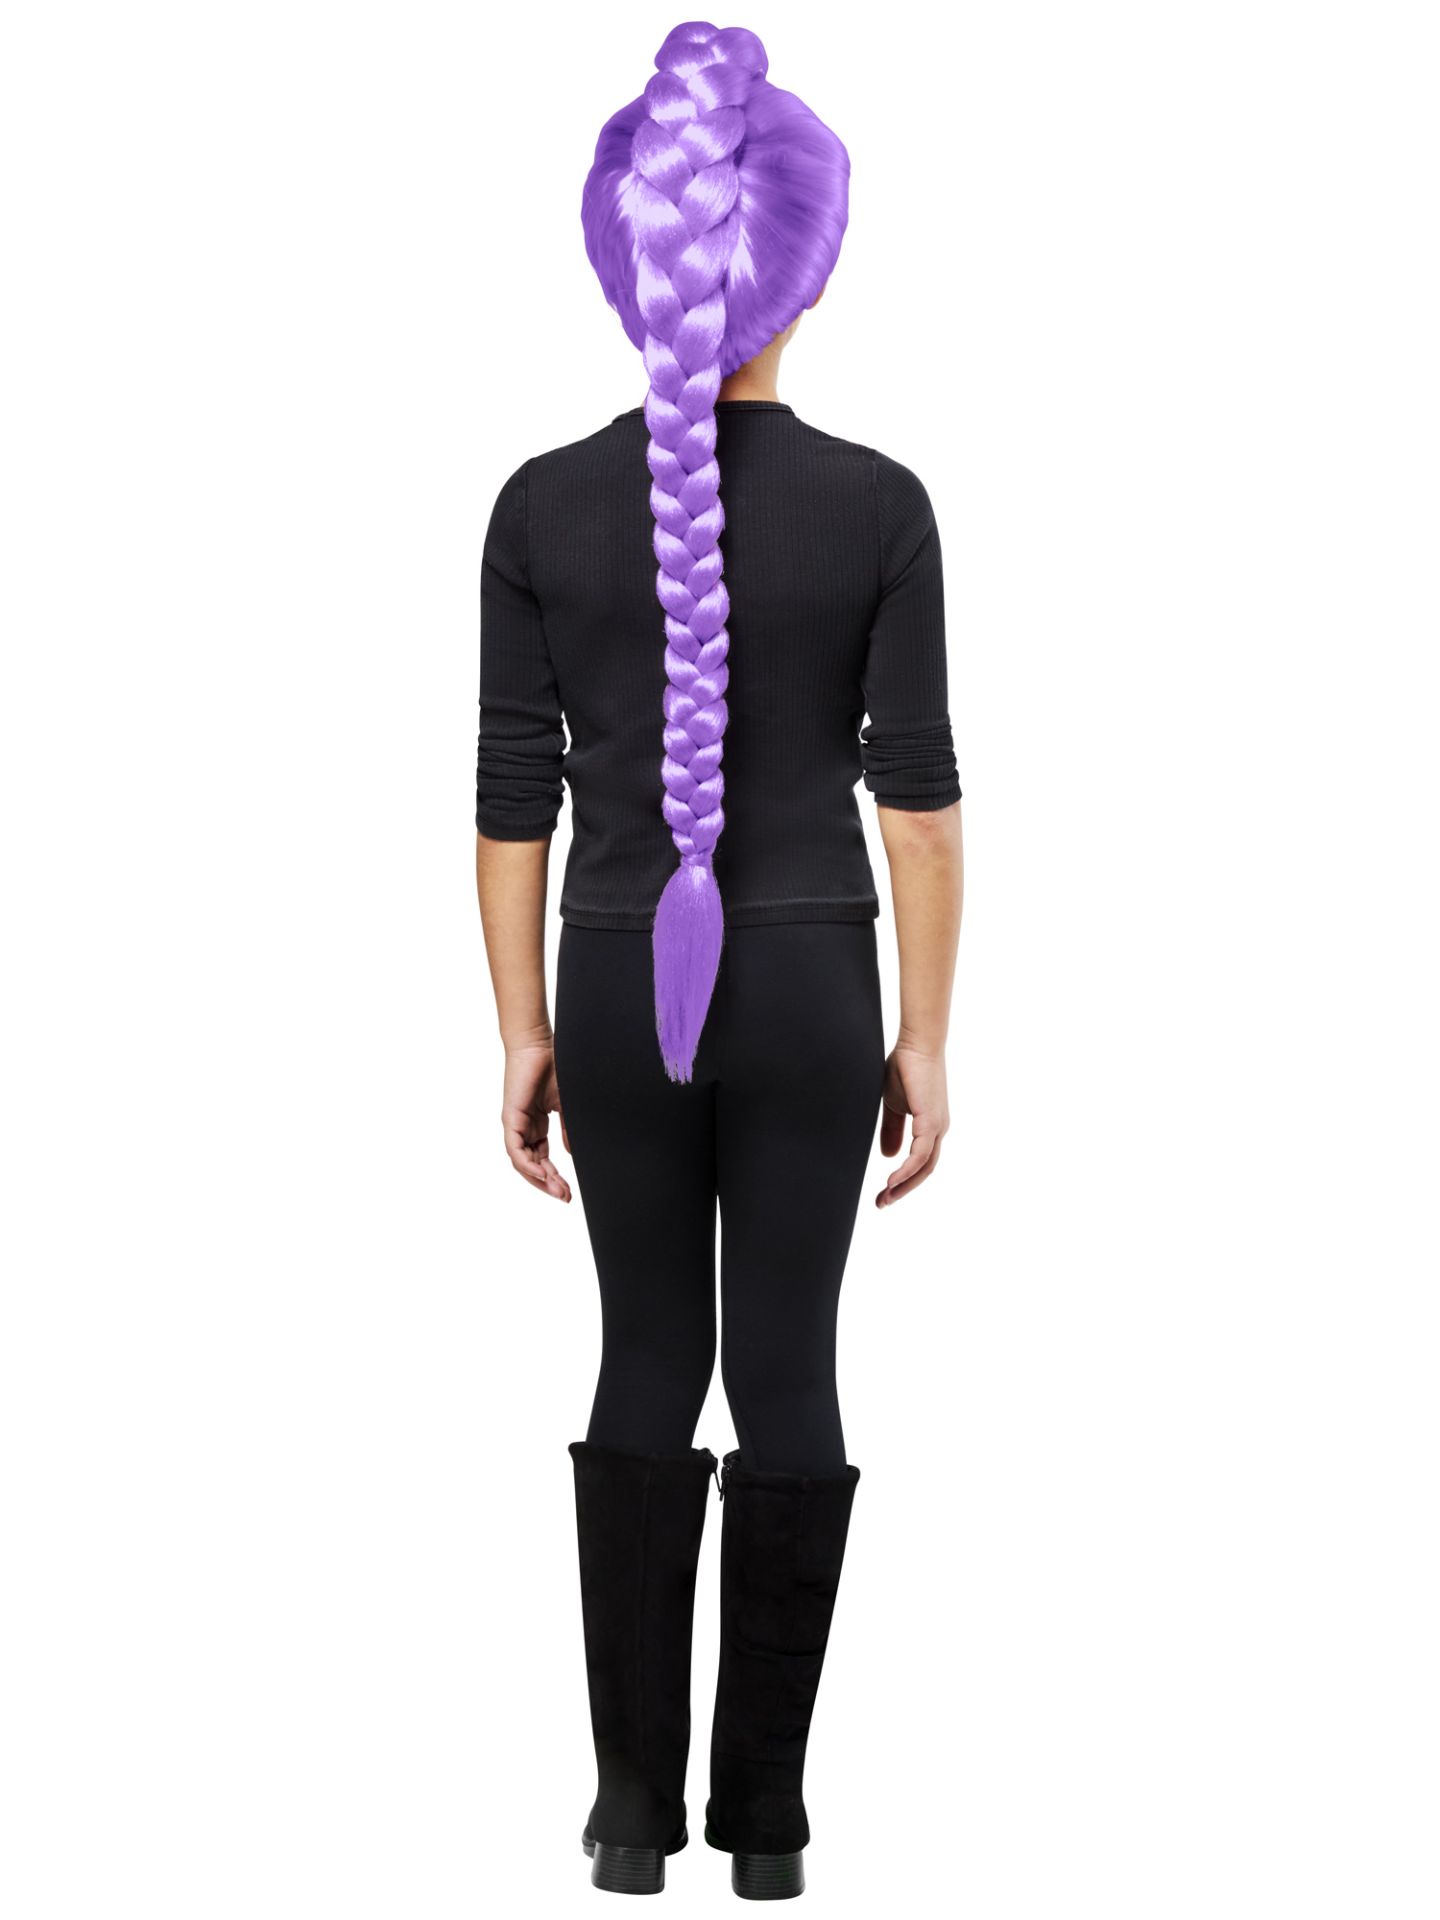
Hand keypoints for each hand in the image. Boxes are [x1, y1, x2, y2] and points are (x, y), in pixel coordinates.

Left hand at [501, 1038, 571, 1202]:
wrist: (540, 1045)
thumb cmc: (554, 1068)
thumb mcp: (566, 1105)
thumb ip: (568, 1130)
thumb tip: (572, 1153)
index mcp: (536, 1125)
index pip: (542, 1159)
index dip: (554, 1177)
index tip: (569, 1192)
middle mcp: (524, 1128)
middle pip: (532, 1166)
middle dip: (548, 1184)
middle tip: (565, 1197)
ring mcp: (516, 1125)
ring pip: (522, 1163)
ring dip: (539, 1179)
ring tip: (557, 1191)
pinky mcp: (510, 1119)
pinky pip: (515, 1150)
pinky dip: (527, 1165)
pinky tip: (542, 1175)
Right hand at [876, 1043, 948, 1207]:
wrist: (916, 1045)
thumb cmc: (905, 1068)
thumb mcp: (893, 1105)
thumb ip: (892, 1130)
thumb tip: (889, 1156)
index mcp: (931, 1126)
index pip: (920, 1162)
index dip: (903, 1179)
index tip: (884, 1193)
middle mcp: (938, 1130)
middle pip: (924, 1171)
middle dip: (903, 1190)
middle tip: (882, 1203)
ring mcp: (937, 1127)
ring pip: (924, 1168)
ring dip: (903, 1186)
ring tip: (885, 1198)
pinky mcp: (931, 1121)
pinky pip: (920, 1155)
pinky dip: (906, 1171)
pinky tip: (892, 1181)